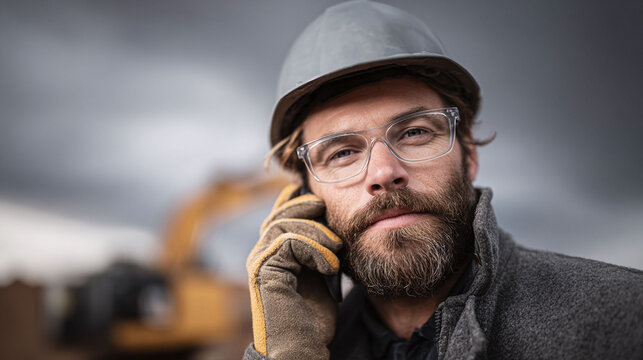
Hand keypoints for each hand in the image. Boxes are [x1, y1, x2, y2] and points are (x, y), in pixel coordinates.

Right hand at [246, 184, 342, 359]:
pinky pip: (287, 241)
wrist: (303, 347)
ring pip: (283, 225)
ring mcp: (260, 262)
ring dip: (316, 231)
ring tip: (336, 247)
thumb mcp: (320, 276)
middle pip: (279, 215)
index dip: (296, 201)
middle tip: (325, 210)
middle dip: (305, 208)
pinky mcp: (264, 271)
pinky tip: (329, 265)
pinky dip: (313, 248)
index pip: (280, 215)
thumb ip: (319, 251)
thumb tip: (332, 225)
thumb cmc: (313, 318)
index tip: (320, 200)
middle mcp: (262, 255)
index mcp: (274, 254)